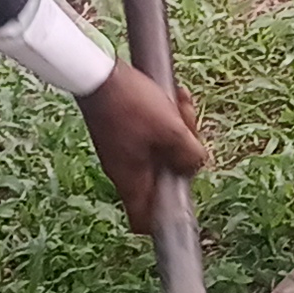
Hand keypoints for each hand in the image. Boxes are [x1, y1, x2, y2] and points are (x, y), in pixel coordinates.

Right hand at [77, 63, 207, 230]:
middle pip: (162, 179)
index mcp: (131, 179)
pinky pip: (153, 132)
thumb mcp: (172, 130)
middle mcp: (124, 169)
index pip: (143, 221)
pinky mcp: (123, 130)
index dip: (164, 218)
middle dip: (183, 155)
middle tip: (188, 129)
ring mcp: (123, 149)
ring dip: (178, 129)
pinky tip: (174, 95)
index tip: (183, 194)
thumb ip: (190, 155)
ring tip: (181, 100)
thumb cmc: (130, 103)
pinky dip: (166, 117)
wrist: (98, 71)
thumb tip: (195, 166)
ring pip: (161, 151)